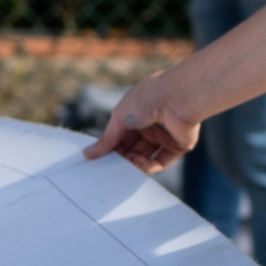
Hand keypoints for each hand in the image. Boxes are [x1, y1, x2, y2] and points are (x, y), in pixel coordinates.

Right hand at [83, 68, 203, 172]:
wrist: (177, 98)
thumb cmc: (147, 98)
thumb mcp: (120, 118)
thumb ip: (107, 139)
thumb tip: (87, 154)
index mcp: (136, 113)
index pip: (120, 136)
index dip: (111, 147)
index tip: (99, 159)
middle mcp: (151, 125)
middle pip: (132, 149)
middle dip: (122, 158)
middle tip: (112, 167)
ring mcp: (165, 136)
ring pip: (146, 157)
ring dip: (135, 164)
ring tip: (127, 166)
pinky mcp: (178, 146)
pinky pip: (161, 161)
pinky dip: (150, 166)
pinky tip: (142, 165)